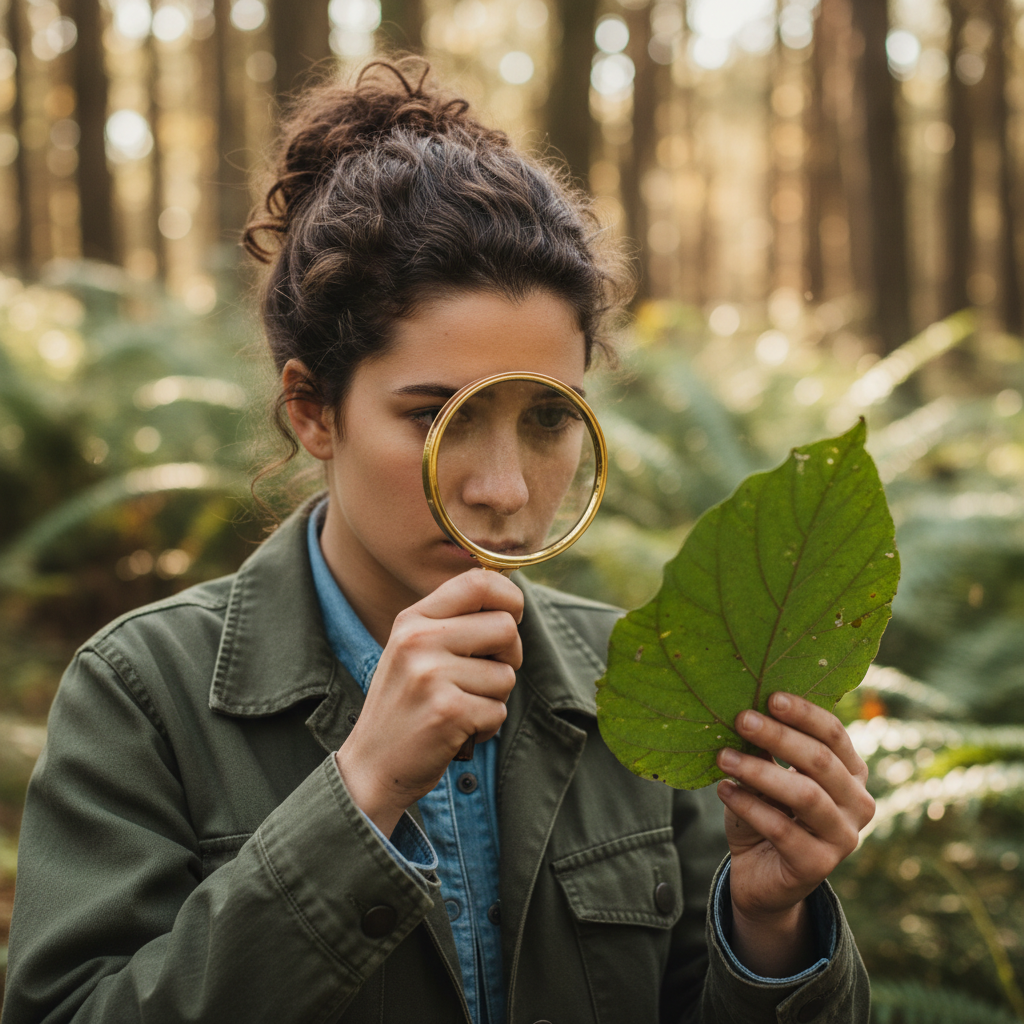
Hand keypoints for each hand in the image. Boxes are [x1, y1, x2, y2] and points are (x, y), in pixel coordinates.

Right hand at [335, 568, 522, 835]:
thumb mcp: (415, 651)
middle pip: (505, 627)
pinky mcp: (447, 711)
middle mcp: (419, 640)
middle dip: (510, 656)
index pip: (478, 581)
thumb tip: (510, 603)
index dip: (509, 597)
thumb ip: (453, 624)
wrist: (371, 768)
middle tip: (486, 677)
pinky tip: (458, 731)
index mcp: (413, 619)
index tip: (511, 617)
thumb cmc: (405, 707)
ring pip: (506, 675)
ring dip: (495, 698)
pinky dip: (487, 726)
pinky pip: (498, 711)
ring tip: (461, 708)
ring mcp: (430, 675)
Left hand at [715, 692, 873, 976]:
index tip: (770, 696)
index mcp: (851, 773)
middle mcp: (858, 804)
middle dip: (778, 736)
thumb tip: (746, 710)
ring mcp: (843, 837)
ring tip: (723, 757)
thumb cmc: (767, 812)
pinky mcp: (819, 865)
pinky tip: (724, 790)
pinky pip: (781, 828)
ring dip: (759, 771)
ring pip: (804, 794)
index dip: (805, 713)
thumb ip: (767, 749)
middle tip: (742, 718)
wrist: (761, 876)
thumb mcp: (767, 776)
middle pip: (820, 760)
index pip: (835, 734)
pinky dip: (748, 805)